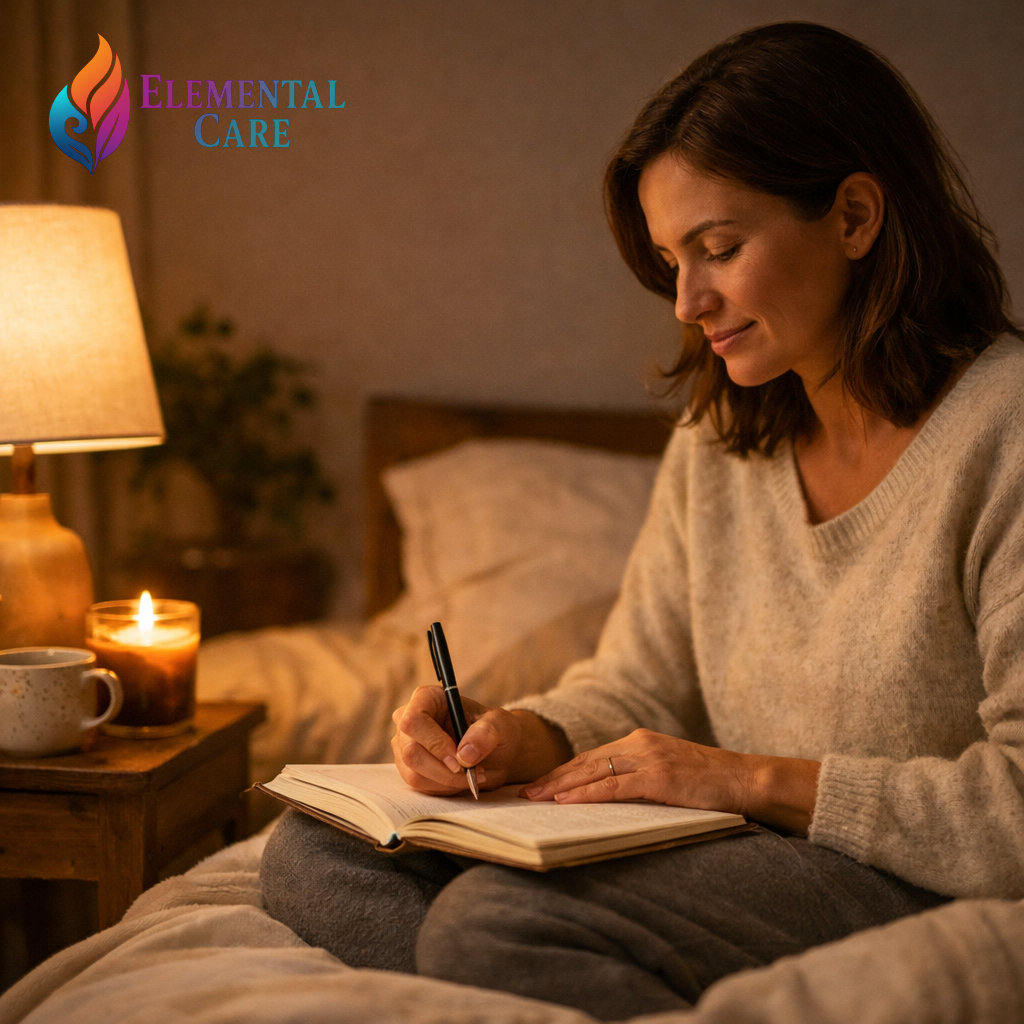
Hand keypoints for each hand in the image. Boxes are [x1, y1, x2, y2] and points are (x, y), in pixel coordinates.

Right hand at [391, 686, 523, 795]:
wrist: (498, 751)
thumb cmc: (495, 730)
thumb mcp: (500, 724)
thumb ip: (486, 733)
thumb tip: (464, 754)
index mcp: (428, 698)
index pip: (413, 720)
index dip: (433, 742)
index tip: (457, 759)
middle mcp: (410, 720)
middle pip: (411, 751)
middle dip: (443, 769)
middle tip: (469, 772)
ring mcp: (406, 746)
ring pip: (414, 773)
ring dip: (447, 781)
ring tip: (471, 774)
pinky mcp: (409, 768)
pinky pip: (420, 785)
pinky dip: (444, 787)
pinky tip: (461, 779)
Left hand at [521, 728, 820, 833]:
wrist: (746, 779)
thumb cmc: (710, 782)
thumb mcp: (668, 771)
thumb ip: (639, 776)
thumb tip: (606, 796)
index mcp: (640, 741)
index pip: (591, 756)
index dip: (562, 771)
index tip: (539, 784)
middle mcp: (639, 743)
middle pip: (585, 761)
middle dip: (552, 778)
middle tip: (525, 793)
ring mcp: (648, 758)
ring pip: (593, 771)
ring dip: (560, 787)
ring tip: (535, 799)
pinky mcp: (658, 777)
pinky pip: (613, 787)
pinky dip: (586, 794)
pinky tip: (567, 803)